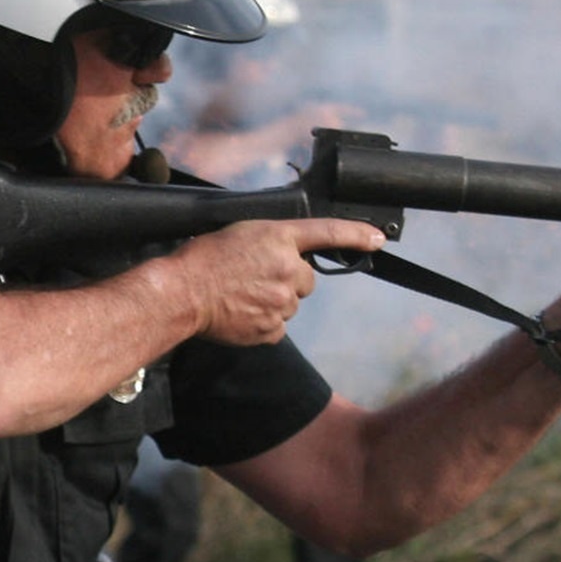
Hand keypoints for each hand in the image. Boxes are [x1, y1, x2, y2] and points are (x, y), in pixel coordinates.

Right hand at [172, 217, 385, 344]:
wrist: (182, 293)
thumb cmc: (201, 260)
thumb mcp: (239, 233)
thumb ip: (272, 242)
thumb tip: (286, 258)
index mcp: (279, 237)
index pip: (329, 232)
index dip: (357, 234)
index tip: (378, 238)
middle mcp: (288, 268)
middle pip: (305, 279)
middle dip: (286, 279)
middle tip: (254, 278)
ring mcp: (282, 301)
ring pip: (290, 304)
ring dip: (272, 302)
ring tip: (240, 296)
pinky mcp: (272, 329)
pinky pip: (277, 328)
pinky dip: (262, 324)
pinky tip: (240, 314)